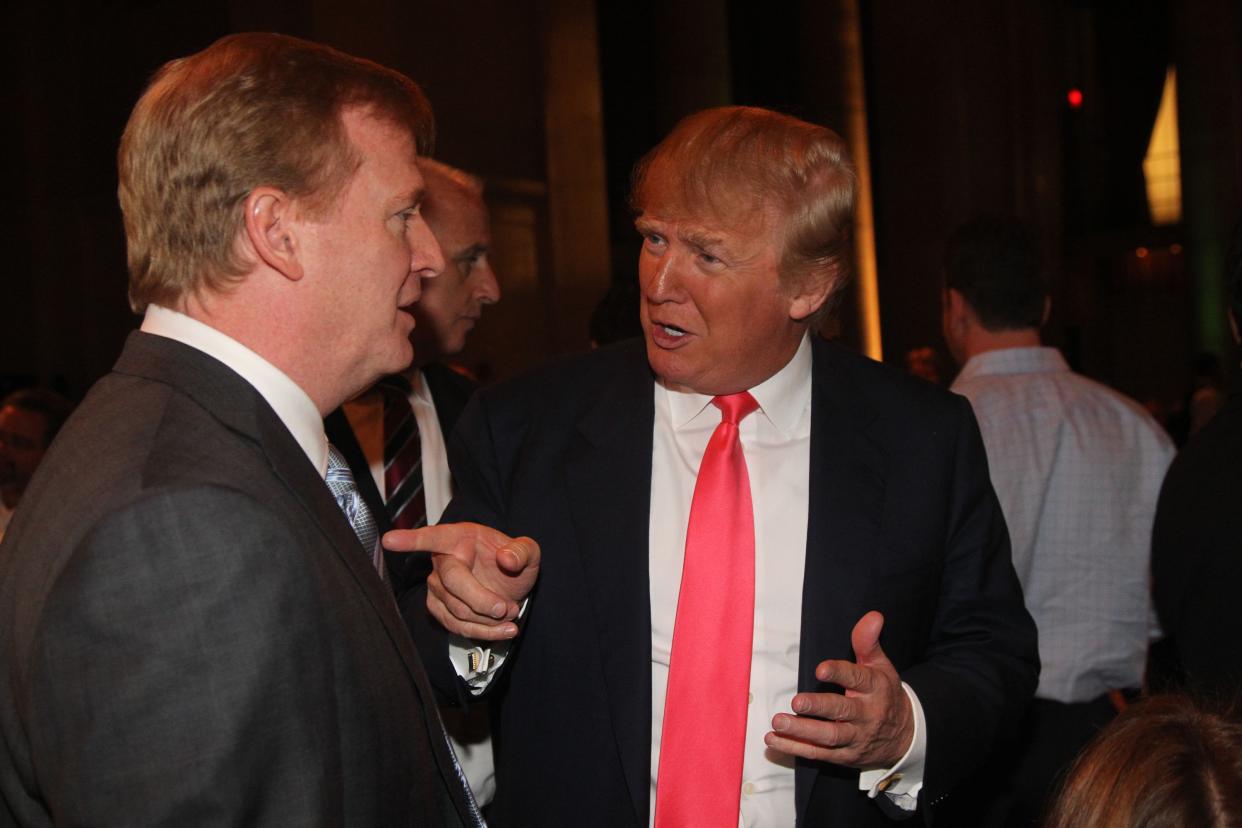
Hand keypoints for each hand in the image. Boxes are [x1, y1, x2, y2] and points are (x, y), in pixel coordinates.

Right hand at [383, 522, 539, 640]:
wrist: (511, 583)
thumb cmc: (513, 561)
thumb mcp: (528, 551)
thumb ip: (522, 551)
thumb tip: (507, 559)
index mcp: (458, 538)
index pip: (432, 537)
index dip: (411, 540)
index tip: (389, 540)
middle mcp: (442, 560)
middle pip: (452, 583)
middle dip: (482, 601)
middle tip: (507, 608)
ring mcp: (437, 586)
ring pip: (456, 610)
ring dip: (488, 619)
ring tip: (511, 614)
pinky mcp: (439, 608)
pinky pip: (456, 626)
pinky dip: (483, 632)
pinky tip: (503, 630)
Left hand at [765, 611, 913, 769]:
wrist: (904, 736)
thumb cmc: (884, 694)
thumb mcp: (880, 666)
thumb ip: (868, 642)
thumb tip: (872, 616)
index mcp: (875, 688)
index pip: (858, 679)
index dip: (839, 673)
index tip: (821, 669)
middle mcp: (865, 714)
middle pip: (842, 711)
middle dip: (819, 707)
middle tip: (796, 701)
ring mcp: (855, 737)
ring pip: (829, 736)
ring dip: (802, 731)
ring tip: (778, 722)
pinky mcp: (844, 756)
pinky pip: (819, 753)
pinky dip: (795, 749)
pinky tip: (774, 740)